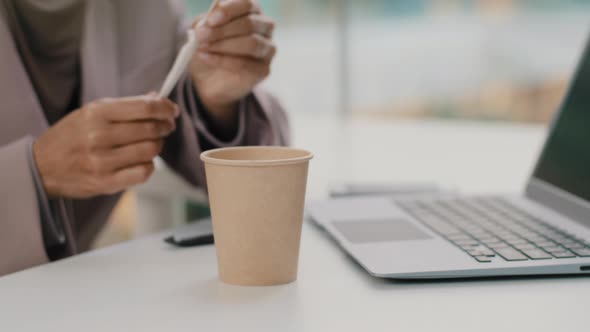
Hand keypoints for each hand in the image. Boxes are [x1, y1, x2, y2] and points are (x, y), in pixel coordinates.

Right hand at [33, 95, 178, 198]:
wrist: (42, 166)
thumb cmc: (71, 136)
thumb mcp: (91, 112)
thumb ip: (126, 106)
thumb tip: (157, 98)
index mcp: (97, 113)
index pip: (145, 108)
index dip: (166, 108)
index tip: (172, 110)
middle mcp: (99, 136)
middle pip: (152, 130)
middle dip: (165, 126)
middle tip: (165, 126)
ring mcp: (103, 161)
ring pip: (151, 150)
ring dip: (157, 146)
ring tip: (150, 143)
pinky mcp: (106, 182)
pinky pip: (143, 172)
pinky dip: (148, 166)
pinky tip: (141, 161)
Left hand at [190, 0, 275, 129]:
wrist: (207, 79)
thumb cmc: (208, 48)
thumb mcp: (202, 30)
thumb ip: (208, 20)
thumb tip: (212, 14)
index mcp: (252, 11)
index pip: (247, 4)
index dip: (229, 10)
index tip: (210, 20)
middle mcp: (265, 27)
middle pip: (249, 24)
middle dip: (222, 30)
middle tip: (201, 36)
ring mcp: (268, 49)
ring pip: (252, 43)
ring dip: (224, 45)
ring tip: (203, 47)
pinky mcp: (264, 69)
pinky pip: (246, 63)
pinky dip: (223, 60)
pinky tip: (207, 57)